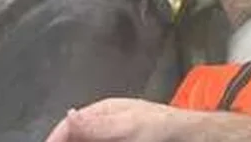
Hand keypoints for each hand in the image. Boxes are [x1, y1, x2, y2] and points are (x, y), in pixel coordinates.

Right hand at [44, 99, 191, 141]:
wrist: (194, 137)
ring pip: (90, 141)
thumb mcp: (129, 126)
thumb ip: (98, 124)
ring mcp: (115, 137)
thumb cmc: (164, 128)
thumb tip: (68, 115)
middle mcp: (106, 126)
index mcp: (104, 112)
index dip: (56, 138)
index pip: (70, 125)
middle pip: (78, 137)